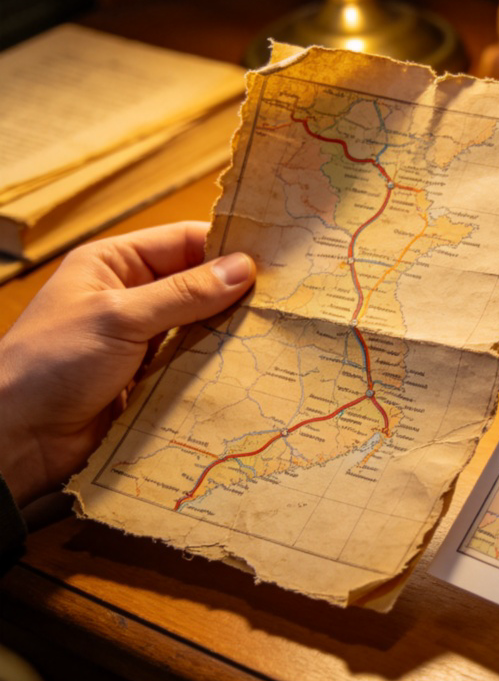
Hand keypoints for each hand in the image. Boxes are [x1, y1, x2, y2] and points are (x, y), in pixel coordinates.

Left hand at [0, 222, 254, 505]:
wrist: (16, 438)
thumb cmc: (52, 363)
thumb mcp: (119, 317)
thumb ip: (183, 294)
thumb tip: (243, 269)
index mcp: (114, 264)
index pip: (184, 242)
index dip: (228, 247)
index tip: (277, 259)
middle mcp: (131, 297)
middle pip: (198, 284)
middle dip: (238, 292)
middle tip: (289, 300)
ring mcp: (142, 340)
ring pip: (201, 326)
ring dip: (232, 331)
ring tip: (280, 332)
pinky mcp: (151, 378)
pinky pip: (195, 363)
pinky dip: (219, 364)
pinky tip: (253, 366)